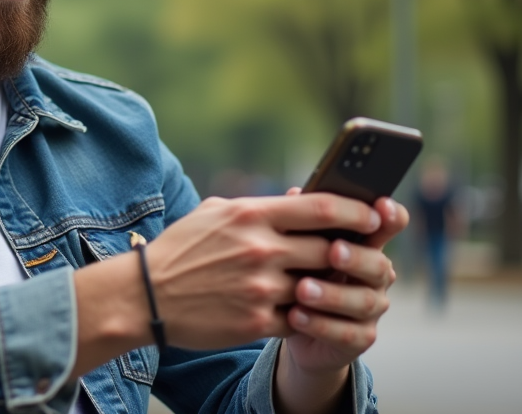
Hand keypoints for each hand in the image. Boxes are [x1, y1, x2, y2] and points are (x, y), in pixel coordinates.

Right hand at [145, 193, 383, 349]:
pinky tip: (300, 309)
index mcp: (252, 215)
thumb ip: (259, 205)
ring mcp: (260, 288)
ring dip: (326, 286)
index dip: (356, 210)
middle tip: (362, 253)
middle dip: (350, 252)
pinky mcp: (256, 322)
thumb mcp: (215, 212)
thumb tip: (299, 199)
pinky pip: (299, 318)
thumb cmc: (181, 249)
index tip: (373, 214)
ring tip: (330, 283)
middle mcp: (261, 250)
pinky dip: (304, 314)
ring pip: (318, 287)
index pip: (321, 207)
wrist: (148, 296)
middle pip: (330, 249)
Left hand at [281, 193, 407, 374]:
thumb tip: (296, 193)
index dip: (390, 217)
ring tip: (302, 289)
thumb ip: (303, 220)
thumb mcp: (298, 243)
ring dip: (332, 295)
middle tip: (333, 252)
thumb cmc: (299, 268)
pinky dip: (321, 324)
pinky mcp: (360, 338)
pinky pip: (347, 333)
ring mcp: (372, 308)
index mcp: (365, 243)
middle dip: (356, 257)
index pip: (389, 225)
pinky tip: (296, 315)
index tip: (382, 205)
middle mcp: (376, 274)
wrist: (290, 320)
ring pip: (363, 301)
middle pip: (377, 265)